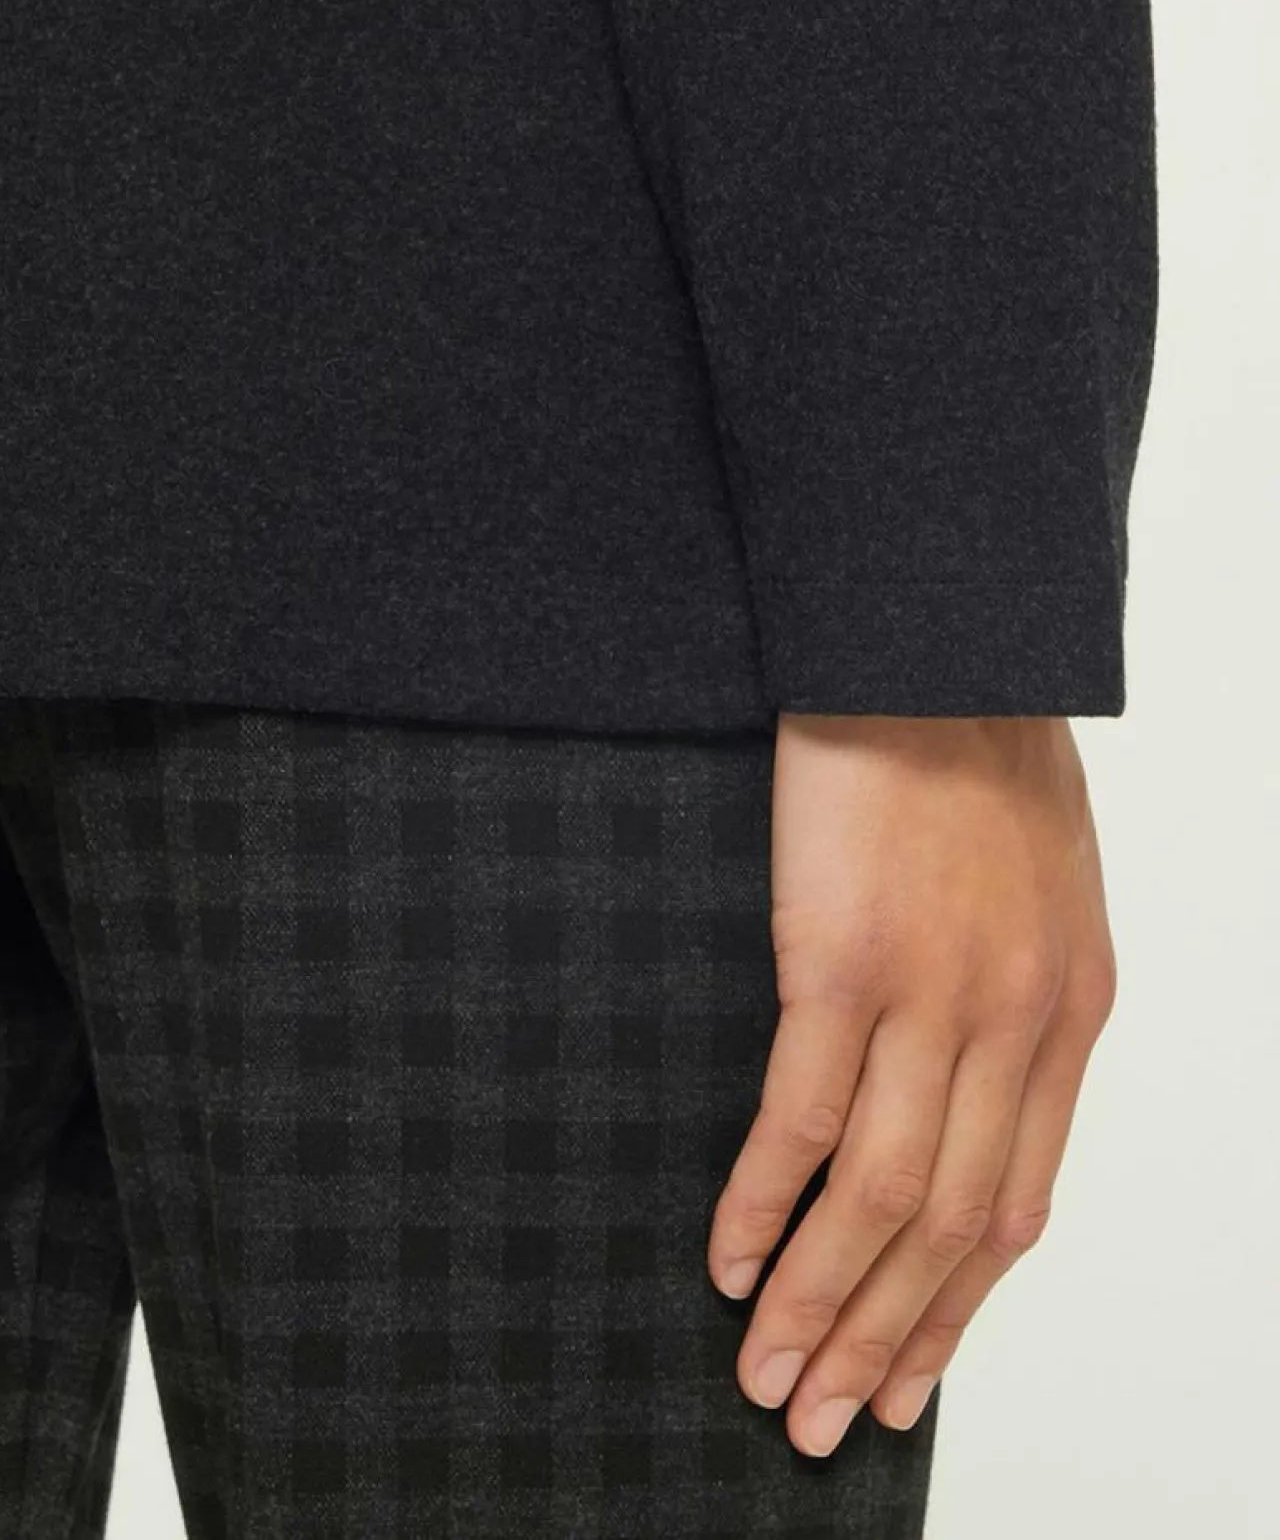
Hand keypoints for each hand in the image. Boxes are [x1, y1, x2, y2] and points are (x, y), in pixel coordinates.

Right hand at [706, 713, 1117, 1455]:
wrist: (939, 645)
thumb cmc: (980, 754)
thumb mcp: (1042, 893)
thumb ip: (1020, 1003)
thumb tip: (963, 1099)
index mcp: (1067, 1014)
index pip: (1017, 1205)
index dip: (958, 1310)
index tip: (910, 1379)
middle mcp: (1012, 1025)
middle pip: (949, 1229)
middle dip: (886, 1340)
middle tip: (825, 1422)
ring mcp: (929, 996)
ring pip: (878, 1198)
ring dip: (818, 1301)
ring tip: (765, 1375)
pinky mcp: (839, 959)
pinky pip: (798, 1119)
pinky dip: (759, 1203)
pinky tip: (725, 1257)